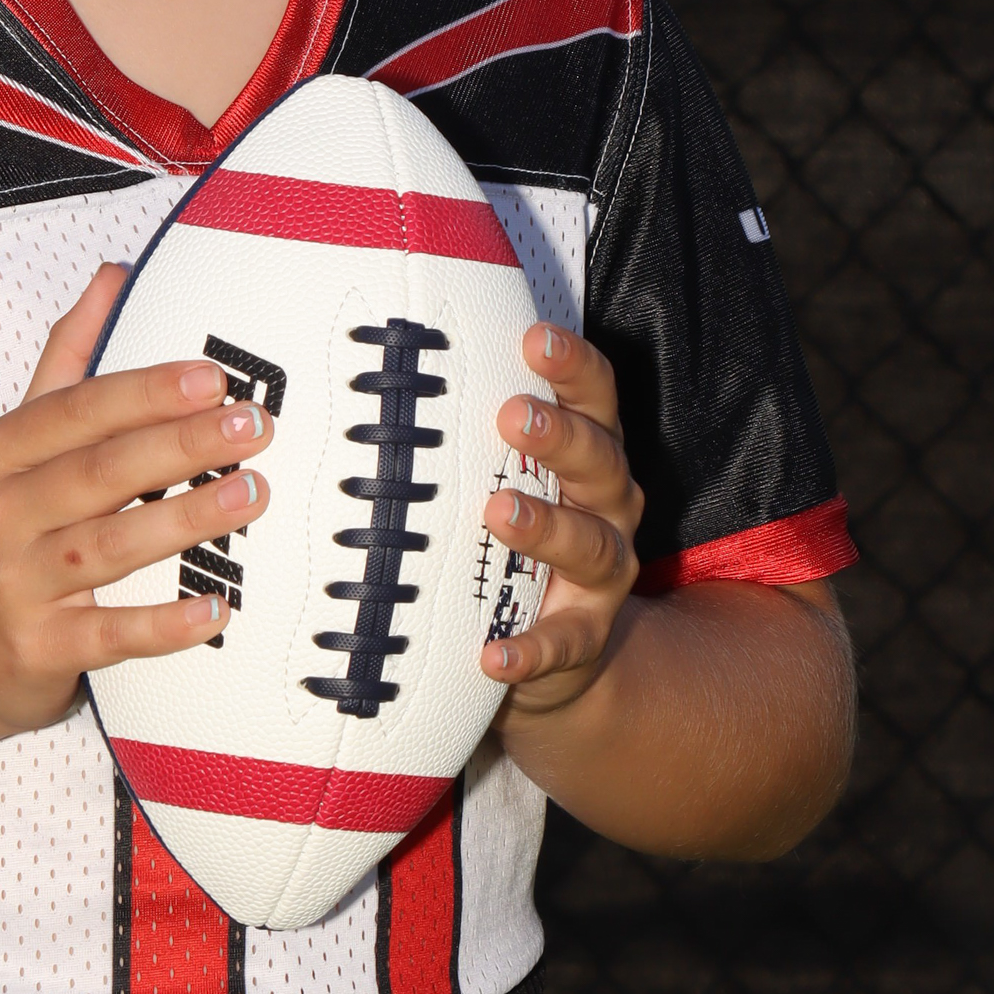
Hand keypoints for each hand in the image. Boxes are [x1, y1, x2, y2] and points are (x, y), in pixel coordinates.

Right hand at [0, 265, 275, 740]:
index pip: (80, 411)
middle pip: (101, 472)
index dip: (147, 392)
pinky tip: (216, 609)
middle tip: (252, 427)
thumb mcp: (17, 442)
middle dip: (182, 445)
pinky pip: (111, 635)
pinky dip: (164, 625)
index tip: (214, 378)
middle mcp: (3, 514)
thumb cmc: (2, 529)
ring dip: (185, 519)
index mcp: (1, 454)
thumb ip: (68, 359)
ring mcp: (20, 585)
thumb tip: (113, 277)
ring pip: (111, 546)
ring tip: (249, 494)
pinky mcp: (41, 649)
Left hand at [479, 323, 641, 716]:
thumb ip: (470, 431)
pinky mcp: (584, 637)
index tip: (534, 337)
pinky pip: (562, 645)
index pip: (595, 399)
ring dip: (547, 527)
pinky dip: (532, 651)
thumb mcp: (508, 475)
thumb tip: (386, 369)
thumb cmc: (518, 537)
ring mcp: (603, 576)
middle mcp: (608, 507)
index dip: (572, 366)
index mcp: (590, 456)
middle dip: (559, 436)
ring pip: (590, 545)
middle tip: (512, 415)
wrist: (562, 649)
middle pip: (599, 461)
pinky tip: (495, 655)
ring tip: (499, 511)